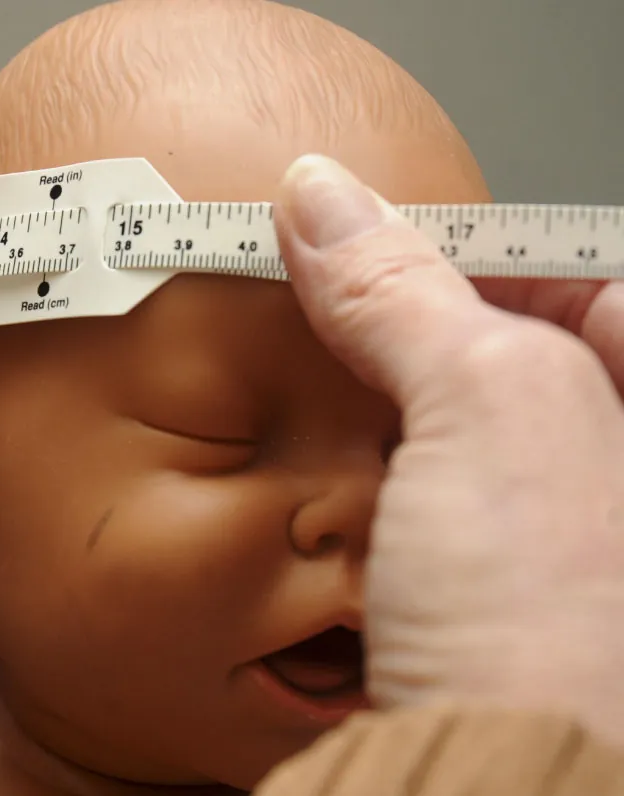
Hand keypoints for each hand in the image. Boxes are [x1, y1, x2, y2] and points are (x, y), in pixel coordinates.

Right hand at [273, 155, 623, 745]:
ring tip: (327, 403)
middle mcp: (614, 483)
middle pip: (512, 354)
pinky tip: (336, 488)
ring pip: (457, 429)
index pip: (589, 279)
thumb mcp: (484, 417)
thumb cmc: (551, 646)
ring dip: (383, 407)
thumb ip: (408, 295)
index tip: (378, 245)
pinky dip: (370, 478)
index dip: (481, 252)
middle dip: (419, 330)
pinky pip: (422, 499)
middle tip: (336, 314)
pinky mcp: (486, 597)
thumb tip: (324, 203)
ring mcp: (560, 545)